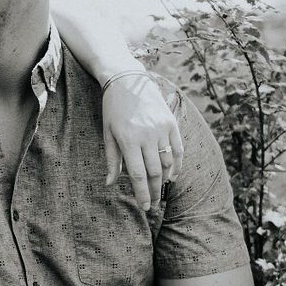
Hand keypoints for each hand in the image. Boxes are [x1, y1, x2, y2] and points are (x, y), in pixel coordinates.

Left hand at [102, 72, 182, 209]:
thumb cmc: (113, 108)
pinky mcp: (171, 123)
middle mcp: (147, 135)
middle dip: (154, 191)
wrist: (127, 79)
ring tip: (160, 190)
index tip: (145, 206)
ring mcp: (162, 128)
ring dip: (165, 179)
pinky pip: (178, 148)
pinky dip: (178, 164)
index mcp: (128, 139)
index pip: (138, 174)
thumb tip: (110, 183)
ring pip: (168, 162)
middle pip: (154, 171)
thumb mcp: (107, 133)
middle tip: (153, 203)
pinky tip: (172, 176)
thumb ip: (112, 160)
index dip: (142, 193)